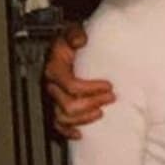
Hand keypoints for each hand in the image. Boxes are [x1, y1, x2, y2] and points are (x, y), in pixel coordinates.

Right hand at [43, 22, 114, 138]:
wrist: (66, 44)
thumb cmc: (71, 39)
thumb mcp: (73, 31)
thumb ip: (75, 33)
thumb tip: (80, 40)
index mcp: (55, 68)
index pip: (71, 85)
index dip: (91, 88)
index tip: (108, 85)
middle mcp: (52, 85)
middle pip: (68, 104)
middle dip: (92, 103)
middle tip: (111, 97)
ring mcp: (54, 97)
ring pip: (62, 117)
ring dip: (84, 118)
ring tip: (101, 111)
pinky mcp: (57, 105)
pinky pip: (57, 125)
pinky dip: (68, 131)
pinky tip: (80, 133)